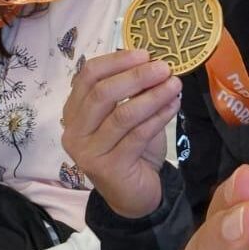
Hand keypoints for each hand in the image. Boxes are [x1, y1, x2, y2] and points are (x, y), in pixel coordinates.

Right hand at [61, 49, 180, 218]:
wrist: (134, 196)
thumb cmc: (130, 150)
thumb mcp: (126, 115)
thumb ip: (131, 92)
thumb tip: (151, 61)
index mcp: (73, 112)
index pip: (88, 76)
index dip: (116, 61)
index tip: (145, 53)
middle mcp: (74, 132)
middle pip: (102, 93)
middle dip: (136, 76)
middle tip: (164, 67)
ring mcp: (88, 152)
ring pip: (122, 115)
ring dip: (152, 96)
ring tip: (175, 84)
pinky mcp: (109, 168)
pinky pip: (138, 135)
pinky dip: (159, 117)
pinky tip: (174, 105)